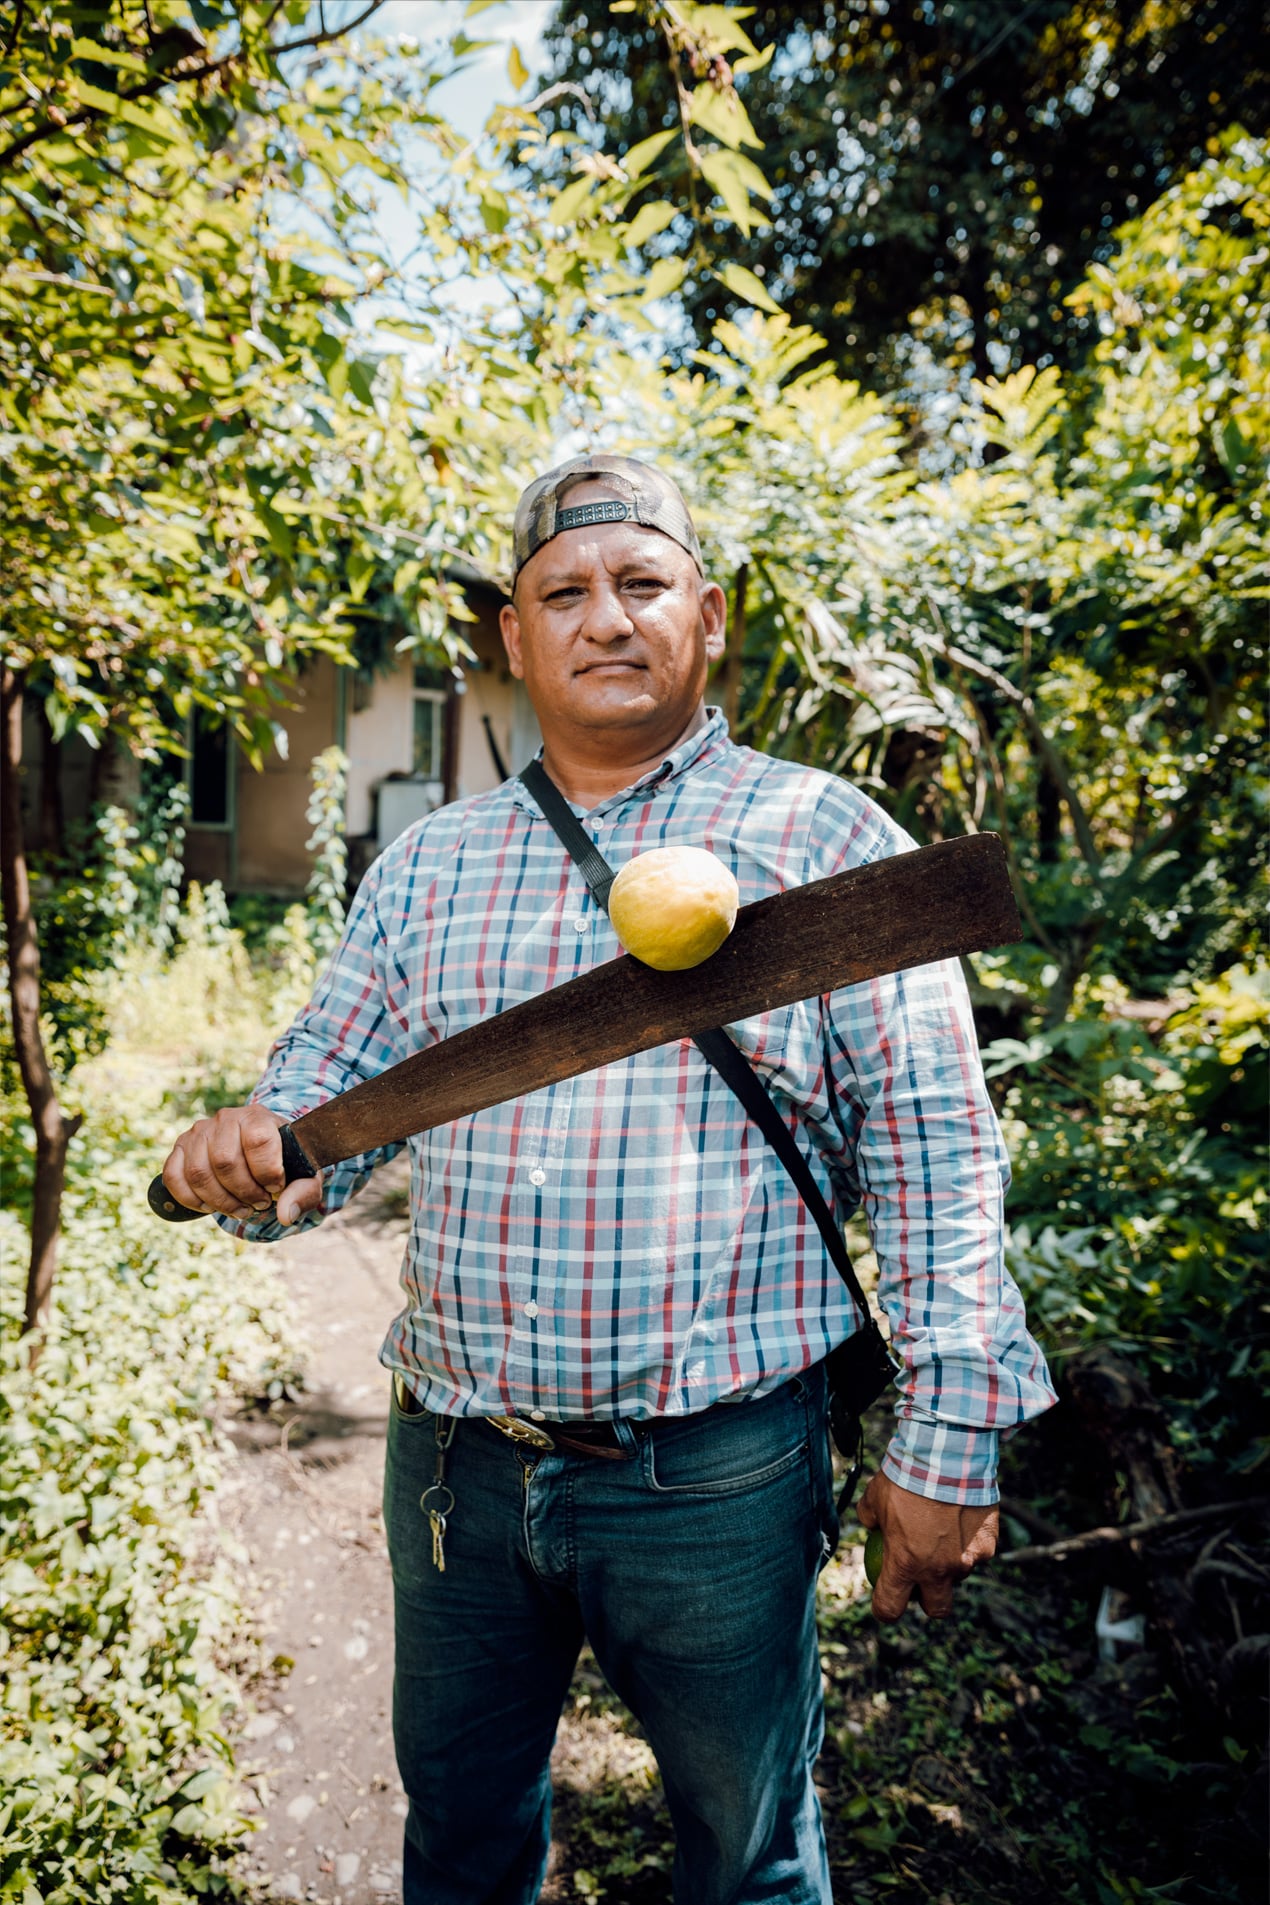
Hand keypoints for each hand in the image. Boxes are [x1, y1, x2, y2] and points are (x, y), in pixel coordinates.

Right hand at [161, 1105, 322, 1227]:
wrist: (261, 1148)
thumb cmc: (284, 1161)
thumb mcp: (304, 1174)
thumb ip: (303, 1192)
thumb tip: (285, 1214)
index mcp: (258, 1117)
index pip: (258, 1140)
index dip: (267, 1172)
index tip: (275, 1188)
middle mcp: (226, 1118)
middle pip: (225, 1161)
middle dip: (244, 1192)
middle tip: (258, 1204)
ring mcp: (199, 1132)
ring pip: (199, 1172)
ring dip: (220, 1201)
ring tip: (240, 1209)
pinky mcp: (180, 1148)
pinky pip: (174, 1177)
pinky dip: (190, 1199)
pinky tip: (210, 1206)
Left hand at [856, 1469, 997, 1621]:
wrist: (945, 1456)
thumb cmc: (904, 1477)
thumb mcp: (874, 1496)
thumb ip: (870, 1518)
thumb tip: (870, 1524)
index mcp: (905, 1564)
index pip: (890, 1608)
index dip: (884, 1608)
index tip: (885, 1600)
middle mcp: (937, 1570)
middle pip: (937, 1609)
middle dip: (928, 1599)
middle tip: (922, 1577)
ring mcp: (967, 1561)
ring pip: (959, 1576)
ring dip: (950, 1564)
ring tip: (944, 1534)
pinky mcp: (988, 1546)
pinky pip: (978, 1553)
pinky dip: (969, 1543)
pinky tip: (963, 1520)